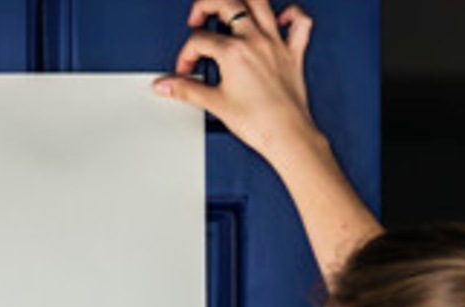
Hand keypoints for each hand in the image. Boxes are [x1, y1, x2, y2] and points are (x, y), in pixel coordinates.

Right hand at [154, 0, 317, 164]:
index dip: (186, 54)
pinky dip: (291, 14)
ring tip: (228, 7)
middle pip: (227, 2)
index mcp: (234, 52)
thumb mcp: (214, 104)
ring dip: (240, 0)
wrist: (287, 135)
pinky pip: (300, 22)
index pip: (199, 40)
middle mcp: (256, 41)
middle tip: (198, 19)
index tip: (185, 71)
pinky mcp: (293, 53)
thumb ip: (186, 89)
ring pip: (260, 2)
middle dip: (205, 5)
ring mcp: (276, 44)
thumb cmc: (258, 122)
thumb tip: (164, 85)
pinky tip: (277, 18)